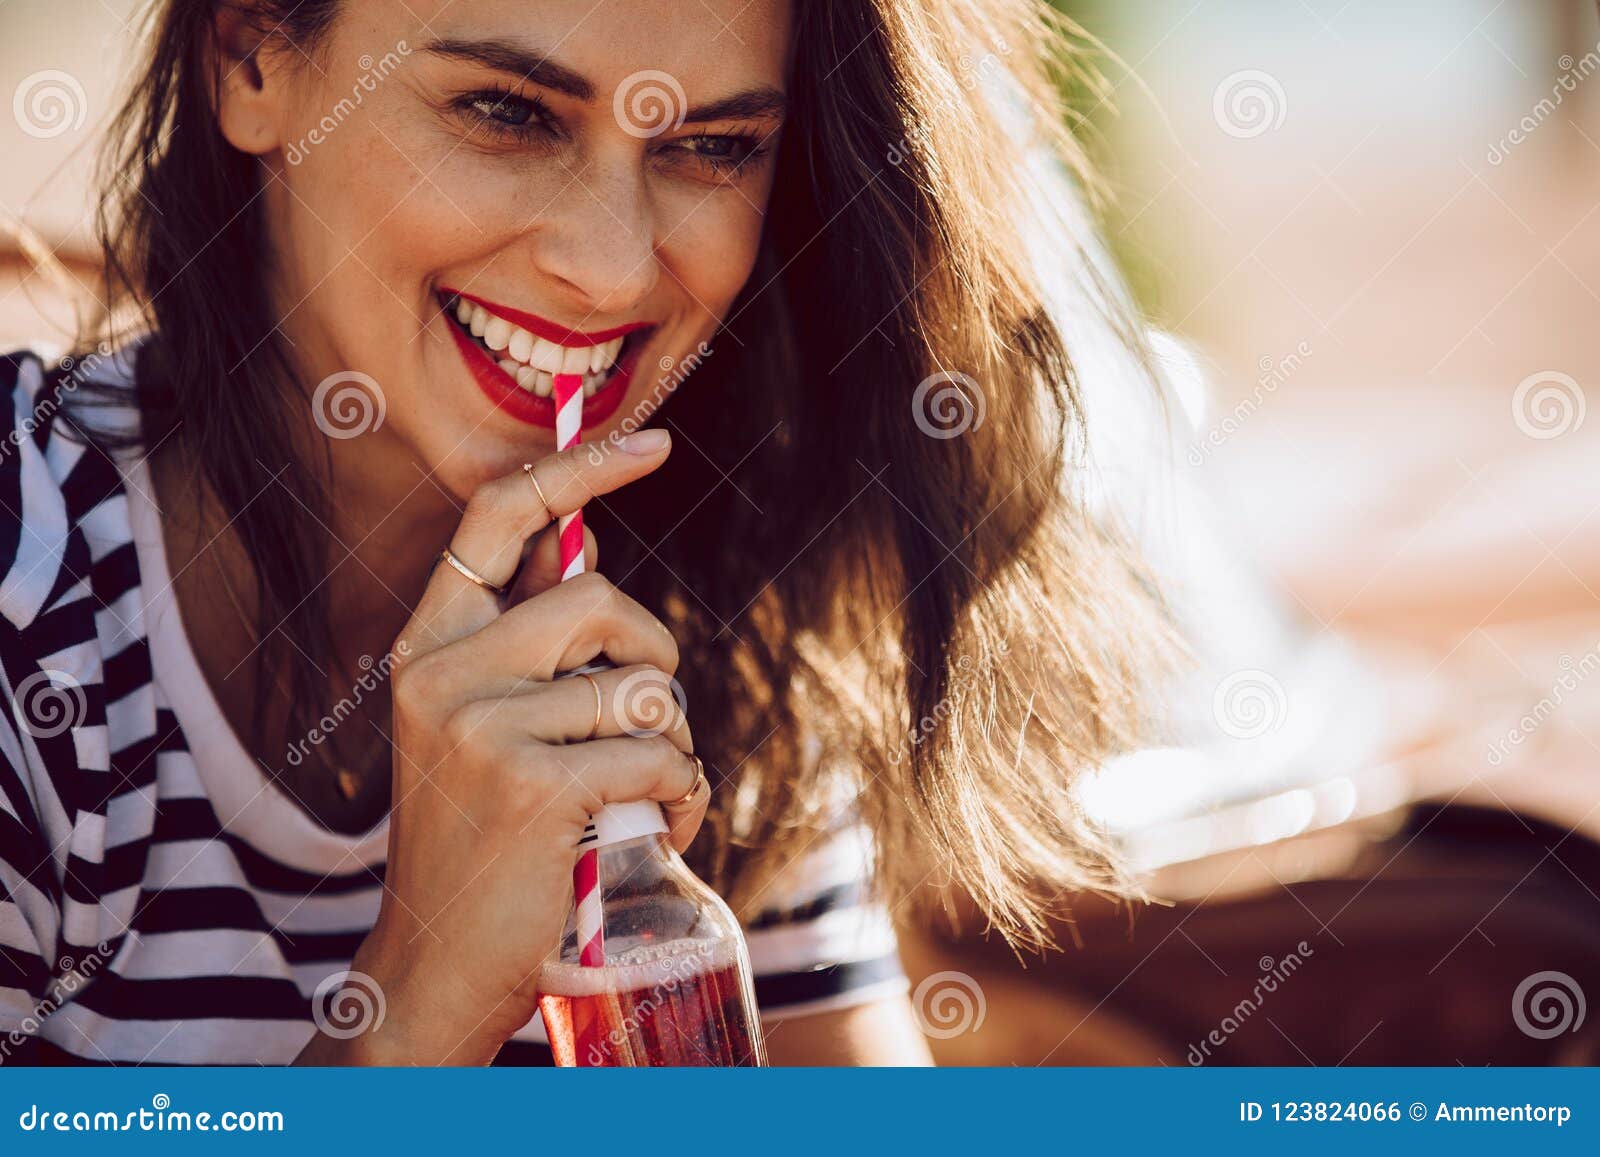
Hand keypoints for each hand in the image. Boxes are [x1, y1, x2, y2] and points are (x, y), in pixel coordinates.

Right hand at [303, 430, 708, 1065]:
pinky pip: (660, 755)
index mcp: (428, 645)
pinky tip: (659, 827)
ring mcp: (481, 728)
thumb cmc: (480, 835)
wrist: (437, 959)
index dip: (579, 468)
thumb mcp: (477, 724)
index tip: (651, 440)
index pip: (498, 517)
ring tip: (649, 790)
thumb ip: (523, 642)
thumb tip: (587, 550)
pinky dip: (684, 794)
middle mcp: (441, 673)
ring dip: (674, 742)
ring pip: (641, 687)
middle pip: (597, 597)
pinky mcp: (533, 787)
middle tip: (646, 715)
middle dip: (651, 652)